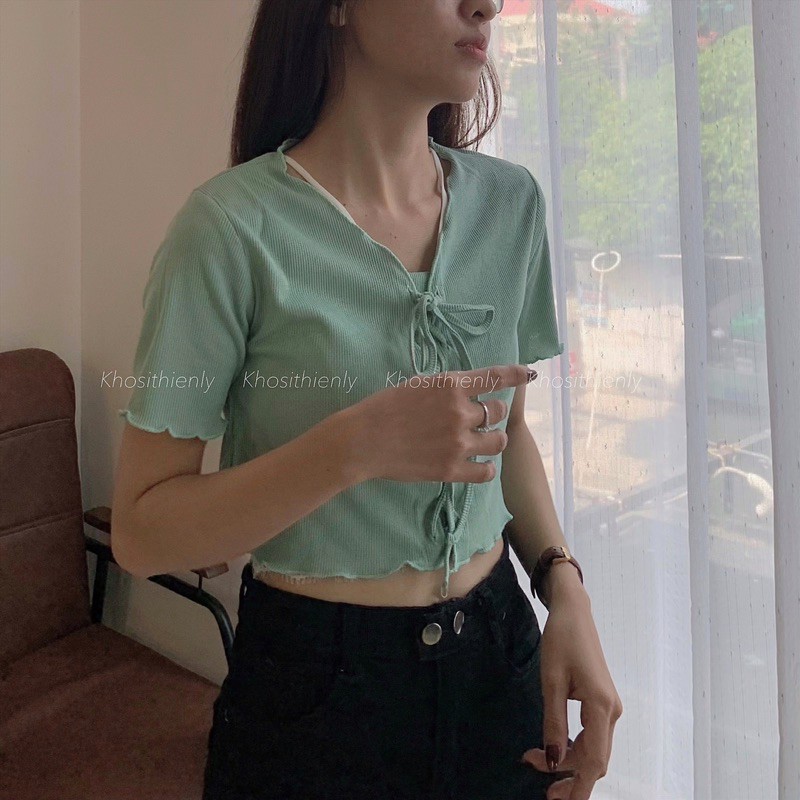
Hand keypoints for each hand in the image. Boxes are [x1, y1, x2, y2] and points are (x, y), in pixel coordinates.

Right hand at [346, 364, 533, 483]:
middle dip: (493, 413)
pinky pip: (486, 472)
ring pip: (498, 441)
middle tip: (480, 418)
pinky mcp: (451, 469)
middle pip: (498, 411)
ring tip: (480, 441)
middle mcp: (460, 412)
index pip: (495, 377)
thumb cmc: (384, 408)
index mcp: (451, 385)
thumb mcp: (419, 384)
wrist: (363, 440)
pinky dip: (486, 467)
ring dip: (493, 440)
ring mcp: (458, 442)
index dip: (516, 375)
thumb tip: (470, 390)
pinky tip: (477, 464)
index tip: (529, 374)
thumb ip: (448, 387)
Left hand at [520, 579, 622, 798]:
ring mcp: (609, 706)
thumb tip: (551, 760)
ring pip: (593, 748)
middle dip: (569, 776)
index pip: (594, 761)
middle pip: (594, 759)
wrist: (573, 612)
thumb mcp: (550, 681)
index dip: (578, 786)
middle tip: (542, 789)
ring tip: (536, 761)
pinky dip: (573, 745)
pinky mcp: (602, 701)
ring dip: (568, 760)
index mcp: (601, 706)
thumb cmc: (561, 639)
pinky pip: (591, 734)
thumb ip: (552, 722)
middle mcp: (611, 711)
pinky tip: (553, 747)